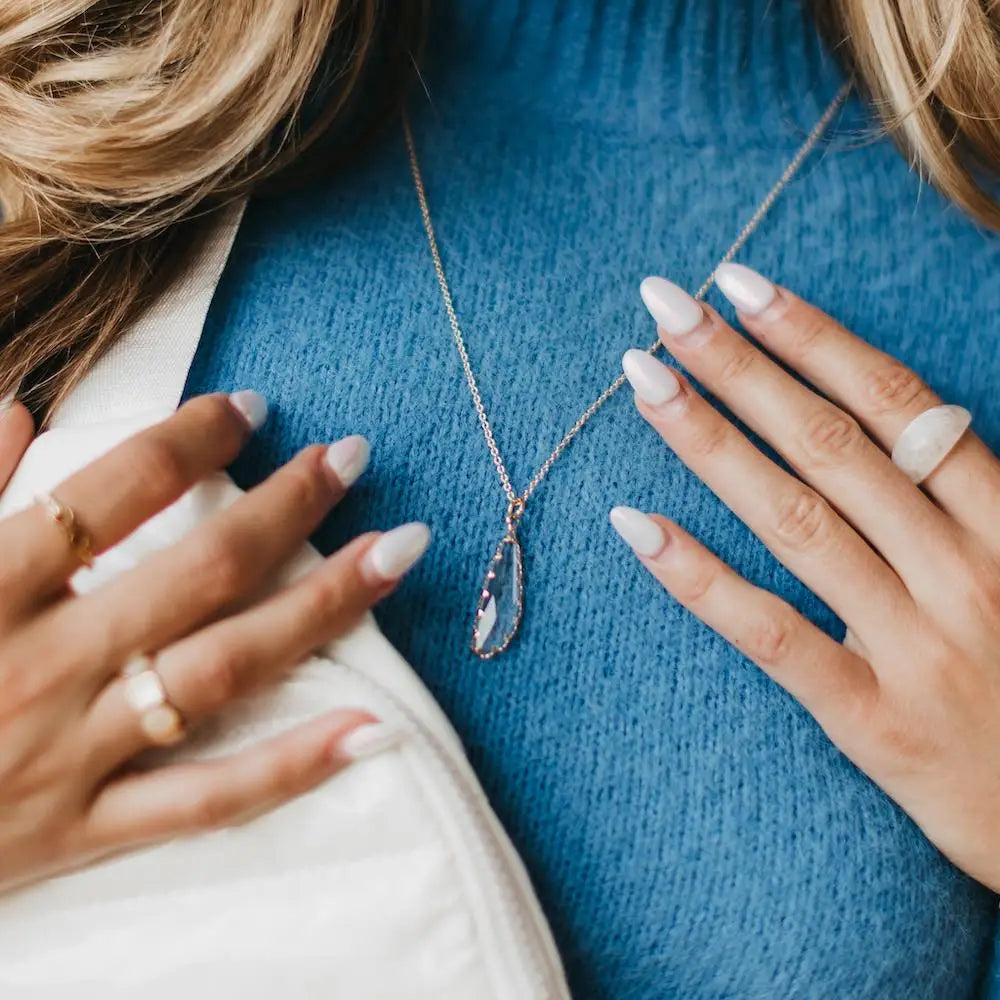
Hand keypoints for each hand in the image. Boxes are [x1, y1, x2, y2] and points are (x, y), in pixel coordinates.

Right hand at [0, 392, 428, 891]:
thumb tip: (15, 410)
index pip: (109, 490)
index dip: (188, 439)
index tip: (252, 408)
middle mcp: (41, 663)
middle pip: (198, 571)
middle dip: (288, 507)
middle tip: (353, 456)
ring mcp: (71, 752)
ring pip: (223, 671)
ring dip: (321, 606)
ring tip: (400, 554)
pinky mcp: (86, 829)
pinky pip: (207, 800)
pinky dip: (294, 767)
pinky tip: (374, 728)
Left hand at [614, 265, 999, 891]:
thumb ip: (968, 494)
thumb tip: (901, 419)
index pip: (894, 403)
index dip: (812, 336)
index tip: (739, 284)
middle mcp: (962, 569)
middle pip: (830, 443)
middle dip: (740, 365)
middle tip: (664, 303)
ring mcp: (917, 644)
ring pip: (796, 519)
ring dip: (711, 441)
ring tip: (642, 380)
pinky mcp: (874, 719)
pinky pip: (773, 635)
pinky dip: (699, 577)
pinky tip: (636, 525)